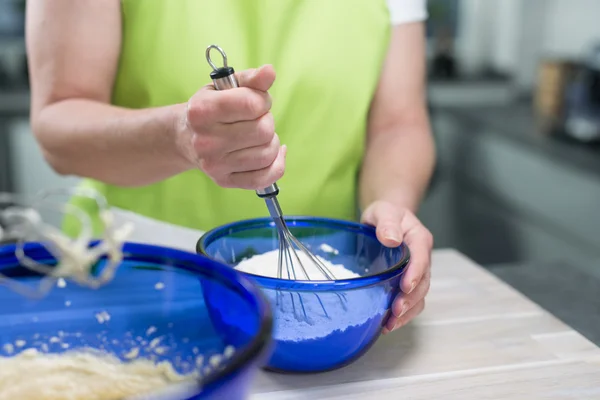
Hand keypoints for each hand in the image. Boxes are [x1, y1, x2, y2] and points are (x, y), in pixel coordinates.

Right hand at [179, 65, 285, 189]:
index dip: (263, 100)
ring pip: (267, 154)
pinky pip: (266, 177)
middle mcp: (205, 140)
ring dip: (271, 142)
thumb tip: (269, 72)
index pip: (251, 104)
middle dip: (267, 121)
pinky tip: (273, 153)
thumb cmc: (212, 108)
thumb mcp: (225, 87)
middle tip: (256, 119)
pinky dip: (277, 164)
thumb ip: (250, 78)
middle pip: (263, 131)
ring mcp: (214, 164)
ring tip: (258, 136)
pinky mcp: (224, 181)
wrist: (186, 138)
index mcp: (202, 111)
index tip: (257, 101)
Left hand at [361, 200, 432, 333]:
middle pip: (423, 281)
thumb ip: (387, 222)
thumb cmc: (385, 215)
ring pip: (419, 295)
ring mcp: (416, 272)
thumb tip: (391, 238)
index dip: (415, 273)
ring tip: (390, 324)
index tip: (405, 286)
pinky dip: (403, 315)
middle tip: (395, 311)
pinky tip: (388, 324)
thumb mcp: (383, 211)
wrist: (385, 220)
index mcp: (419, 238)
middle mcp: (422, 257)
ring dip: (407, 311)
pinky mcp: (408, 282)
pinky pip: (411, 301)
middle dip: (411, 298)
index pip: (421, 257)